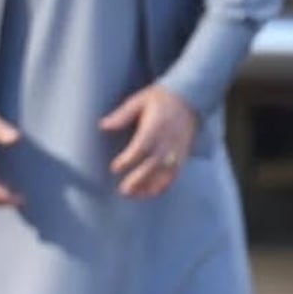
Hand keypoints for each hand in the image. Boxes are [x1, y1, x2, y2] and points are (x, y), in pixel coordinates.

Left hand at [100, 84, 198, 198]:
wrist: (190, 98)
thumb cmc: (160, 99)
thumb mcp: (139, 100)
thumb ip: (121, 115)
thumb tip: (103, 125)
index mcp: (156, 127)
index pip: (142, 147)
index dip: (128, 159)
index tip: (115, 167)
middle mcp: (168, 141)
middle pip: (153, 164)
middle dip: (138, 179)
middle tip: (123, 190)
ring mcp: (177, 150)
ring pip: (165, 174)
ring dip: (150, 186)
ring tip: (134, 195)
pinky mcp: (183, 156)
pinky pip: (175, 175)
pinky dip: (163, 186)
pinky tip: (150, 193)